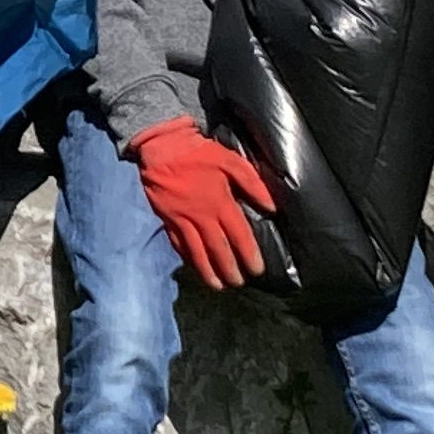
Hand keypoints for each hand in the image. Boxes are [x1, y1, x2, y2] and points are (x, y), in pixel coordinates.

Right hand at [130, 116, 277, 290]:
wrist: (162, 147)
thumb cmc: (198, 152)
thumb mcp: (230, 161)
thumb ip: (252, 184)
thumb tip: (271, 206)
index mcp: (220, 202)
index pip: (238, 235)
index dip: (248, 255)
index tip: (257, 270)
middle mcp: (201, 216)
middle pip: (218, 249)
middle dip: (230, 269)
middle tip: (239, 283)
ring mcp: (182, 219)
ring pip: (197, 252)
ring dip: (208, 271)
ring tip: (218, 286)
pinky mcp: (167, 218)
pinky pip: (178, 243)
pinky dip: (187, 258)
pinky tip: (194, 267)